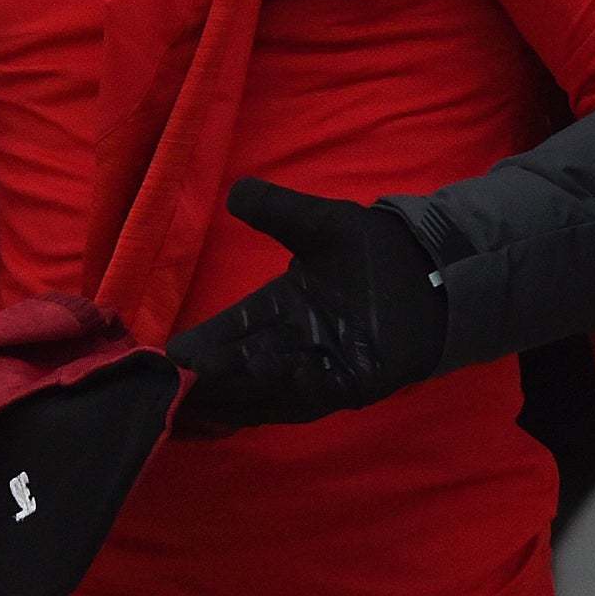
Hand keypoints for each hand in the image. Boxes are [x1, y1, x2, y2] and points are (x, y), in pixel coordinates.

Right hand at [165, 178, 446, 430]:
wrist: (430, 270)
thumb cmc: (372, 248)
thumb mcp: (318, 224)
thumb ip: (277, 209)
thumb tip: (234, 191)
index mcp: (279, 307)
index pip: (227, 331)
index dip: (197, 345)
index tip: (164, 354)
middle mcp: (292, 343)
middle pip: (236, 368)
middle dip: (203, 380)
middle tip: (164, 391)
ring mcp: (318, 367)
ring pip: (261, 390)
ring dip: (228, 397)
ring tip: (192, 401)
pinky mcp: (347, 384)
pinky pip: (301, 400)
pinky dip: (272, 403)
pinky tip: (244, 404)